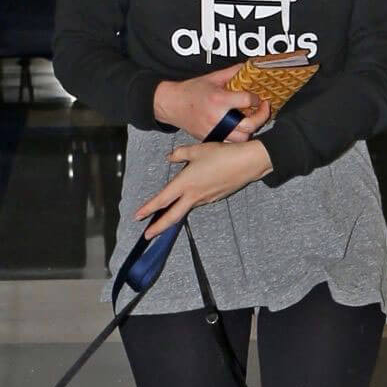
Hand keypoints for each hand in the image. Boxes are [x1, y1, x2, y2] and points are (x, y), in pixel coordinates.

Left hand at [136, 140, 271, 238]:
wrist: (248, 163)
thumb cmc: (222, 154)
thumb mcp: (198, 150)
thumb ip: (180, 154)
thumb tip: (169, 157)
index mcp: (185, 183)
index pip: (162, 200)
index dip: (148, 209)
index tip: (137, 217)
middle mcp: (193, 195)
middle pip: (172, 216)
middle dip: (159, 227)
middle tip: (148, 235)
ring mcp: (205, 199)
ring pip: (185, 209)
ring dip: (174, 215)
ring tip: (164, 217)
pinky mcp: (215, 198)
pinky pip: (198, 203)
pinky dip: (189, 204)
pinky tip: (189, 198)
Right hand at [153, 65, 271, 141]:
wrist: (172, 104)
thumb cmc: (191, 90)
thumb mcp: (213, 77)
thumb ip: (233, 72)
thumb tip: (249, 67)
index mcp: (220, 99)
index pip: (248, 101)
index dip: (257, 99)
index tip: (258, 97)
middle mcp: (218, 117)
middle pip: (249, 125)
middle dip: (261, 117)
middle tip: (263, 109)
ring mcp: (214, 130)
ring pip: (242, 138)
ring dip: (250, 129)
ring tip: (251, 120)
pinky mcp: (210, 138)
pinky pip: (230, 142)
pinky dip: (237, 136)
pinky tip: (238, 127)